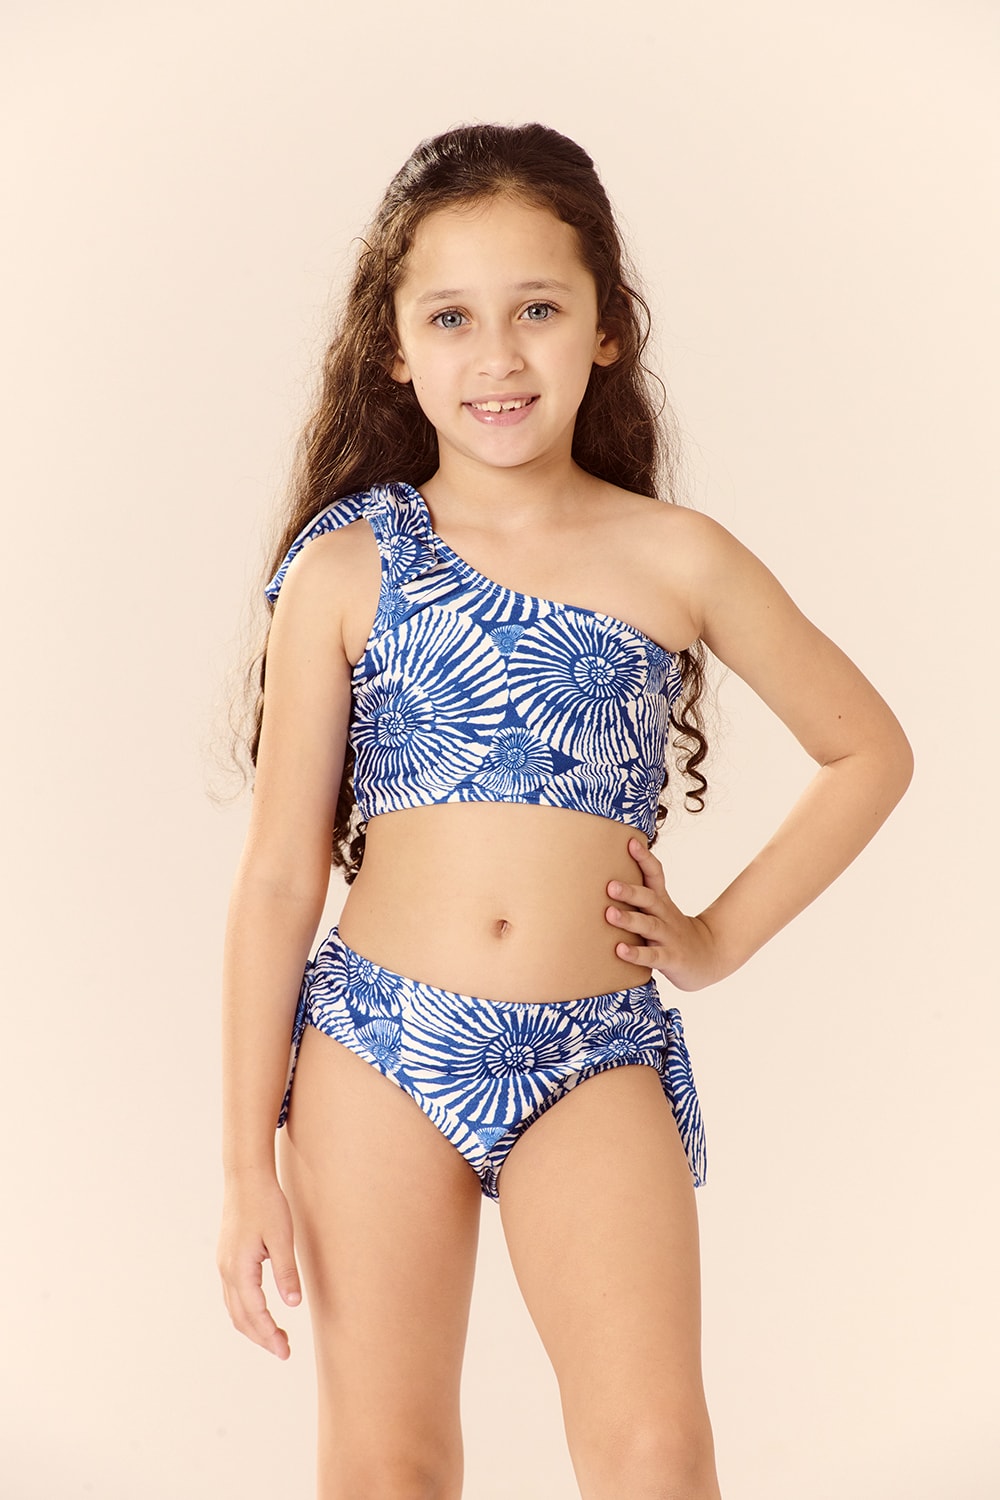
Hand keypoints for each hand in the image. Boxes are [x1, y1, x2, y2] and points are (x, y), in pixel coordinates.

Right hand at [217, 1171, 301, 1359]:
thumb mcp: (282, 1237)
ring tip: (275, 1337)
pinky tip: (260, 1313)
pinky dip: (245, 1311)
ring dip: (253, 1327)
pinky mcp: (227, 1258)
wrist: (245, 1177)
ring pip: (234, 1308)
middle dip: (261, 1337)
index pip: (255, 1313)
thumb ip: (286, 1272)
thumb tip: (293, 1304)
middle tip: (284, 1351)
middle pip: (240, 1317)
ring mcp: (224, 1265)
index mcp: (239, 1268)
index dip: (270, 1334)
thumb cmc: (266, 1203)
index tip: (285, 1350)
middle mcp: (226, 1271)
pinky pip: (233, 1295)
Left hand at [606, 838, 721, 991]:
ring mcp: (668, 937)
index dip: (644, 859)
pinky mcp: (670, 958)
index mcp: (662, 901)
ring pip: (649, 925)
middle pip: (649, 899)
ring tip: (609, 914)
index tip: (630, 842)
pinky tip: (620, 950)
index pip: (655, 875)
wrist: (711, 955)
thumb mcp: (661, 909)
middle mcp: (665, 916)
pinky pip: (652, 956)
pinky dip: (636, 953)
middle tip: (610, 886)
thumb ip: (639, 896)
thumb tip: (605, 878)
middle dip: (630, 892)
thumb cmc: (674, 930)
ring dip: (629, 920)